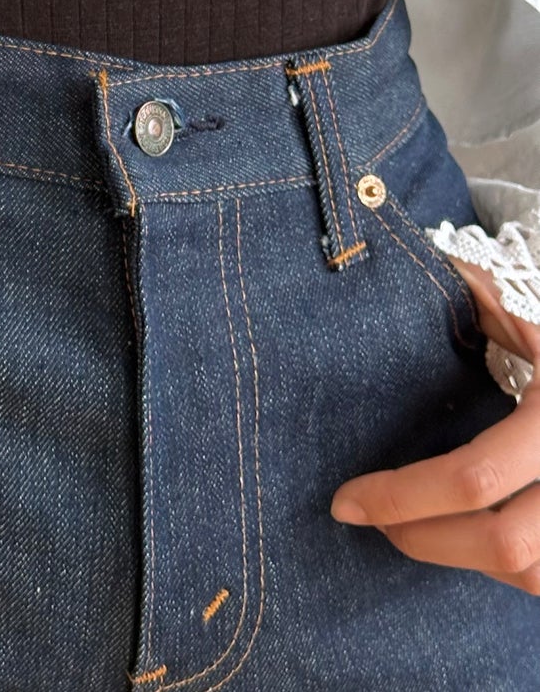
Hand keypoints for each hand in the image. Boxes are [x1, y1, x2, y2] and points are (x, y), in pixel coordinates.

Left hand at [329, 257, 539, 590]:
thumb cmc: (538, 303)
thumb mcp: (506, 293)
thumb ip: (461, 301)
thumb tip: (372, 296)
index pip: (476, 477)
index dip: (403, 498)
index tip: (345, 500)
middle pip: (505, 544)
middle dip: (423, 539)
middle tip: (370, 519)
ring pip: (532, 572)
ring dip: (463, 558)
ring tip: (409, 527)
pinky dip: (502, 564)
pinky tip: (459, 531)